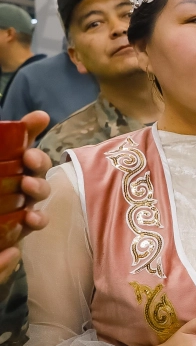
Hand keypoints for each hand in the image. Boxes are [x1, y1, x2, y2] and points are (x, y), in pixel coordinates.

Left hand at [0, 111, 52, 283]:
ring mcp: (18, 204)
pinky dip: (38, 220)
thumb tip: (40, 116)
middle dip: (39, 160)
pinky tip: (31, 218)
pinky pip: (35, 223)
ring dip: (40, 187)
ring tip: (28, 187)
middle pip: (37, 166)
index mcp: (4, 164)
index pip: (20, 141)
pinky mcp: (18, 229)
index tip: (39, 119)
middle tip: (30, 159)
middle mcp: (13, 180)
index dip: (32, 127)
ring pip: (40, 192)